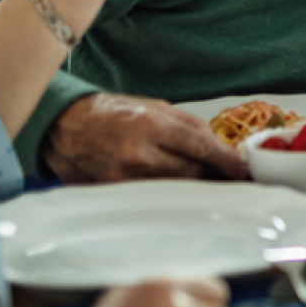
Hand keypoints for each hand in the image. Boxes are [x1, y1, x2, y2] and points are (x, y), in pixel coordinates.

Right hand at [41, 94, 248, 182]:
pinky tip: (171, 188)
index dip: (226, 162)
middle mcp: (138, 153)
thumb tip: (221, 148)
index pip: (201, 147)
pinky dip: (167, 195)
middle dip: (209, 174)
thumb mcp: (155, 107)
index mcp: (151, 124)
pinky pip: (152, 199)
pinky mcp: (114, 194)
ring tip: (199, 181)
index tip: (242, 170)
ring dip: (190, 186)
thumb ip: (189, 127)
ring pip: (174, 190)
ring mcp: (124, 178)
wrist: (64, 128)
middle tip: (222, 176)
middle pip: (191, 173)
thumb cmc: (112, 114)